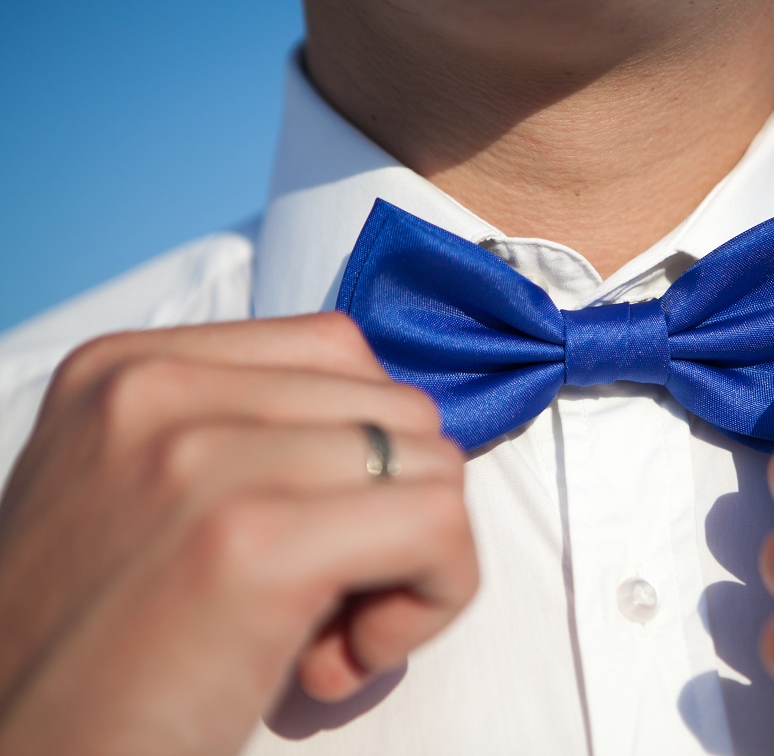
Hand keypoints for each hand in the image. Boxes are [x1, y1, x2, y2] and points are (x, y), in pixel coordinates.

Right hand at [0, 313, 477, 754]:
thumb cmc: (96, 653)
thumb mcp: (137, 497)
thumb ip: (243, 440)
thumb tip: (387, 440)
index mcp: (129, 369)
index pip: (340, 353)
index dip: (363, 453)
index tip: (320, 537)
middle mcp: (158, 392)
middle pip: (397, 409)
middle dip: (395, 507)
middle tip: (329, 600)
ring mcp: (203, 460)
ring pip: (431, 466)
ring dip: (414, 560)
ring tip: (329, 633)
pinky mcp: (254, 542)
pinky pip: (439, 526)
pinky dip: (433, 598)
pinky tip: (348, 659)